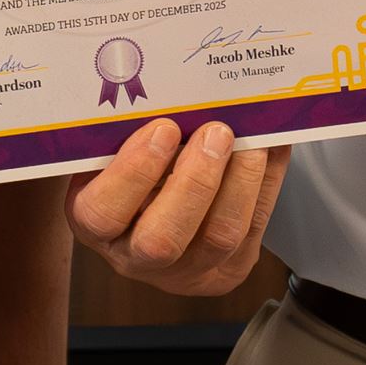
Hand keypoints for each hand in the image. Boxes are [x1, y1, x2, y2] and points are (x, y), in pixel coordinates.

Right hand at [68, 117, 288, 297]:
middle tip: (216, 132)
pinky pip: (254, 227)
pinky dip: (266, 182)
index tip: (163, 129)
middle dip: (195, 181)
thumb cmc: (131, 168)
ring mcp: (185, 271)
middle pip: (162, 239)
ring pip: (218, 237)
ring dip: (240, 181)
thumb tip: (172, 93)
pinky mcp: (228, 269)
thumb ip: (126, 132)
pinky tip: (270, 150)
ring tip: (250, 141)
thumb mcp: (112, 151)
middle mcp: (134, 256)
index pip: (103, 212)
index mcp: (95, 223)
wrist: (157, 208)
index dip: (134, 172)